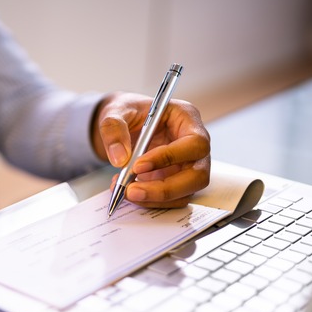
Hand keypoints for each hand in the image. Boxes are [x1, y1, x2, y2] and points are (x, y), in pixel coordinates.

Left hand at [91, 92, 210, 207]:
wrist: (124, 125)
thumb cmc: (128, 112)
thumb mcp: (115, 111)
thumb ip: (114, 129)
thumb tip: (120, 159)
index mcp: (187, 118)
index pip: (194, 143)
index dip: (169, 157)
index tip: (138, 166)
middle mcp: (193, 145)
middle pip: (197, 175)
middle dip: (165, 189)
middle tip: (132, 191)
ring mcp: (188, 165)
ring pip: (185, 192)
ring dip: (155, 198)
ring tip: (125, 191)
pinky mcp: (176, 181)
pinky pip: (170, 199)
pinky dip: (150, 201)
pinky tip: (130, 191)